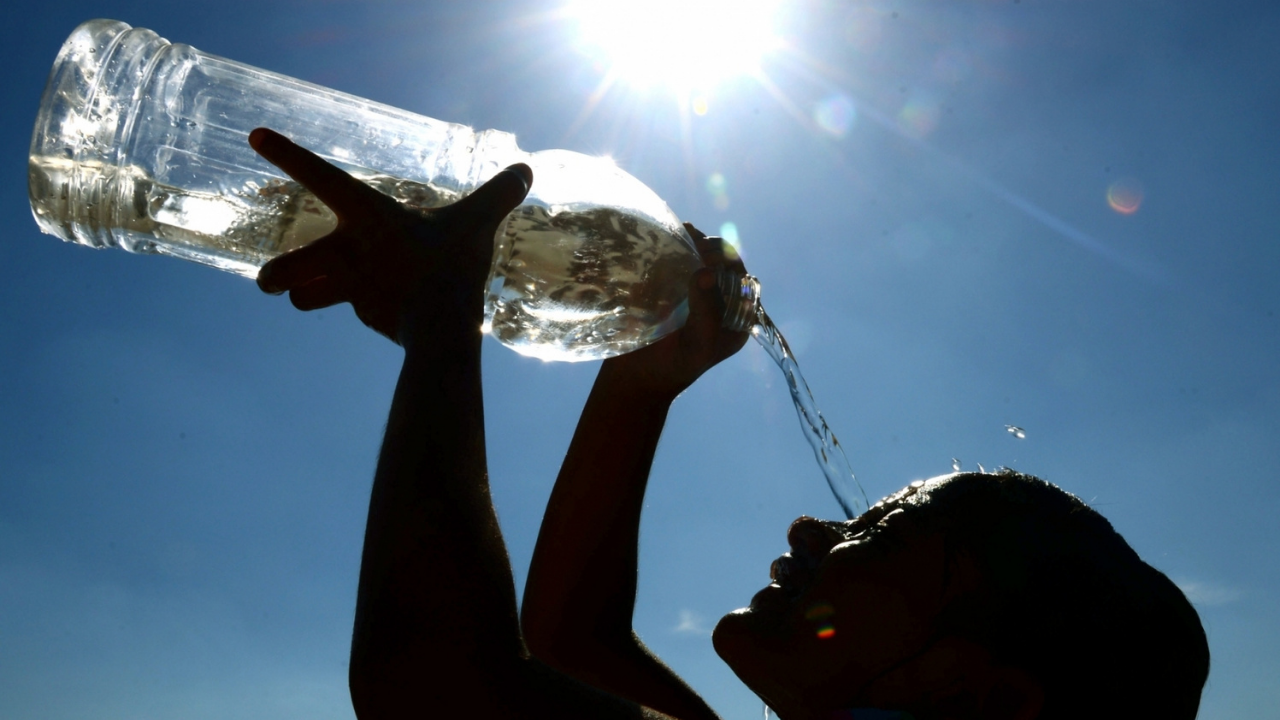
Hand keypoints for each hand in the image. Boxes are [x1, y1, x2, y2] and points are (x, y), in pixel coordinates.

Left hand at [249, 127, 530, 344]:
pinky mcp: (365, 317)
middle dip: (274, 275)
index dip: (288, 154)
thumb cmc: (450, 264)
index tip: (254, 136)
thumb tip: (526, 170)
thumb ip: (498, 195)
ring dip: (304, 296)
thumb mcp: (477, 222)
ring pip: (305, 297)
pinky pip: (357, 312)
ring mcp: (351, 289)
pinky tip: (393, 311)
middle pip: (289, 265)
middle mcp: (348, 251)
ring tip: (303, 297)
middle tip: (268, 282)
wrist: (442, 325)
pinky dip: (370, 310)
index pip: (320, 176)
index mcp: (367, 215)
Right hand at [603, 223, 750, 397]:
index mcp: (736, 318)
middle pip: (722, 263)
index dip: (728, 259)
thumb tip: (706, 272)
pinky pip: (676, 264)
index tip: (706, 252)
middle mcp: (718, 303)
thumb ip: (706, 312)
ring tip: (681, 230)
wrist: (635, 379)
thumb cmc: (673, 368)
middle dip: (709, 246)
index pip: (742, 278)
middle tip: (691, 238)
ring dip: (691, 242)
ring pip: (699, 260)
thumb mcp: (697, 344)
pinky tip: (664, 238)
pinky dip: (672, 249)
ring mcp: (693, 295)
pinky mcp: (669, 292)